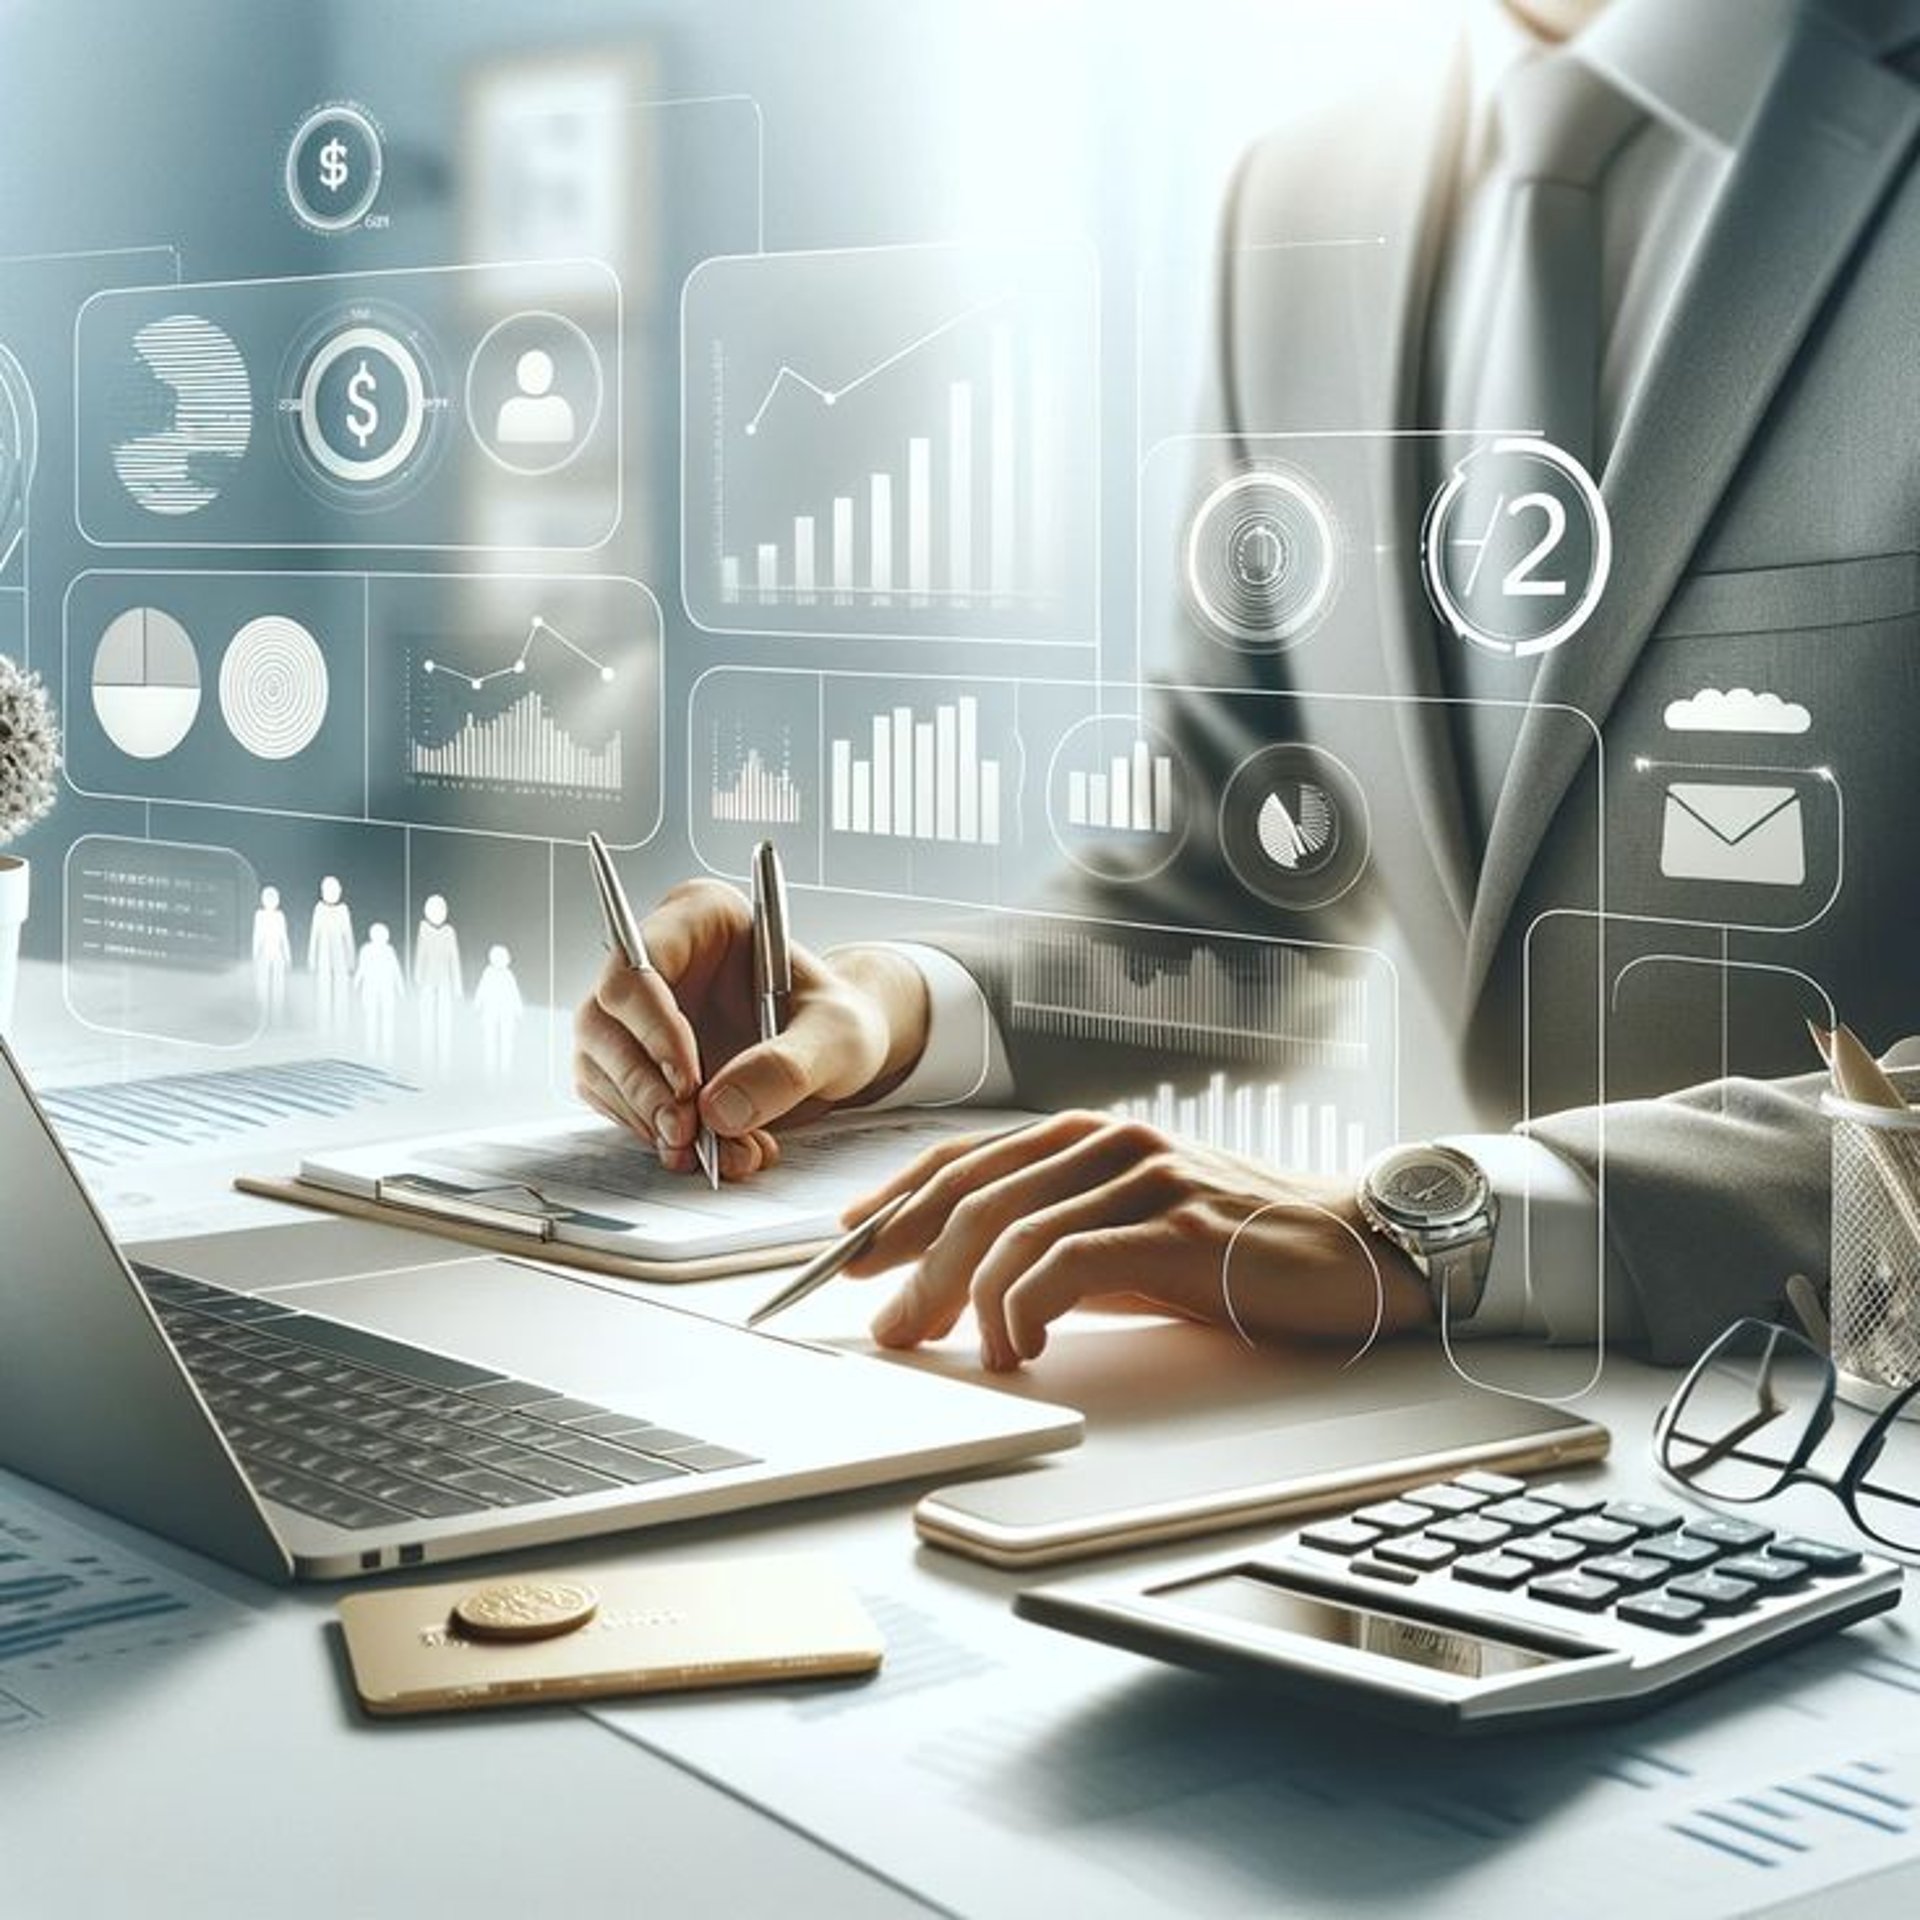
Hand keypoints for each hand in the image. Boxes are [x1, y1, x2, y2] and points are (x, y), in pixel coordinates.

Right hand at [572, 877, 929, 1176]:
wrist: (837, 1057)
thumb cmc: (839, 1024)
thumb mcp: (837, 1037)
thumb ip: (787, 1067)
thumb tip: (719, 1110)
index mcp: (700, 917)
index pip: (639, 963)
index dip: (652, 1025)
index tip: (689, 1082)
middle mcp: (659, 959)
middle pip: (603, 1020)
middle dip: (643, 1086)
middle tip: (686, 1132)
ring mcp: (639, 1014)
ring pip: (602, 1067)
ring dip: (651, 1121)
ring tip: (718, 1153)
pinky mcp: (638, 1062)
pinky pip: (621, 1103)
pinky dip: (659, 1136)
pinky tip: (712, 1152)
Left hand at [841, 1111, 1432, 1367]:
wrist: (1356, 1246)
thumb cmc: (1241, 1246)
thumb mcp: (1131, 1234)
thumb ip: (1058, 1240)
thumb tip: (968, 1280)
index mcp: (1087, 1138)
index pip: (964, 1161)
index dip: (897, 1203)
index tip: (849, 1246)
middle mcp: (1106, 1144)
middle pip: (972, 1196)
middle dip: (912, 1263)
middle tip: (889, 1324)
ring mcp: (1141, 1177)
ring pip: (1008, 1229)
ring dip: (964, 1298)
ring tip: (958, 1349)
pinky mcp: (1173, 1224)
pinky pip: (1065, 1263)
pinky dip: (1023, 1309)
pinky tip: (1018, 1346)